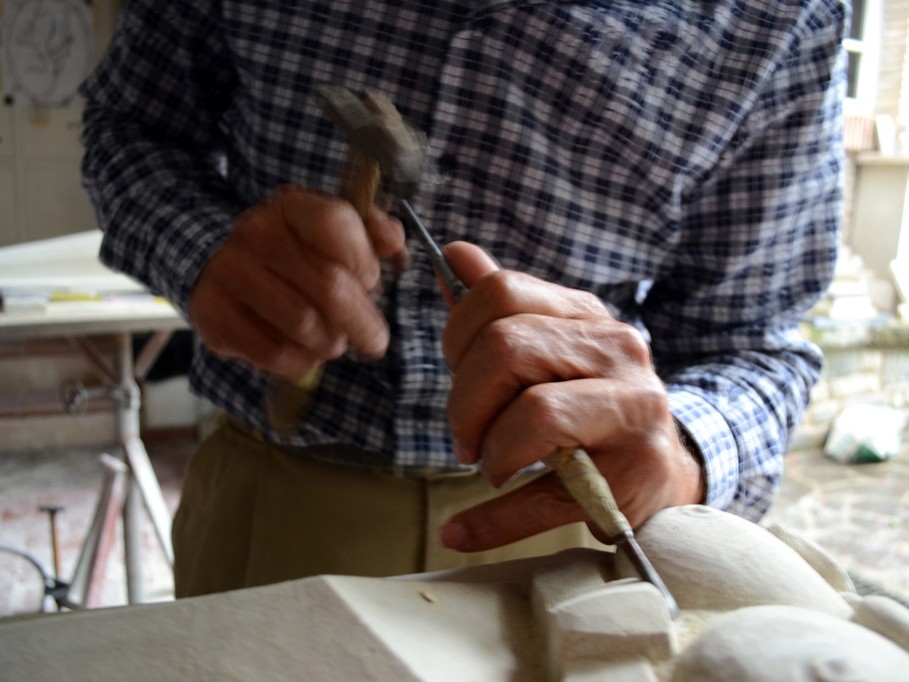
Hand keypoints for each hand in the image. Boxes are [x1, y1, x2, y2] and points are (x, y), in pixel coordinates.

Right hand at [189, 185, 405, 379]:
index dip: (364, 261)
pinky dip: (301, 362)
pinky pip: (275, 354)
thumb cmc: (296, 255)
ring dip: (330, 343)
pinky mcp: (215, 316)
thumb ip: (374, 232)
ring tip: (332, 341)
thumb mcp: (335, 233)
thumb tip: (393, 244)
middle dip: (362, 322)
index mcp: (290, 206)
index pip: (336, 223)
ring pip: (304, 325)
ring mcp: (230, 274)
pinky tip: (304, 352)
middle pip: (329, 286)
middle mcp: (255, 233)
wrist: (221, 269)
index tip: (371, 282)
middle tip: (374, 341)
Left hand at [438, 241, 703, 550]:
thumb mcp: (550, 351)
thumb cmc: (590, 410)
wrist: (666, 470)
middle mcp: (617, 349)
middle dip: (465, 402)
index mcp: (585, 315)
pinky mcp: (636, 472)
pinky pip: (545, 495)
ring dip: (488, 452)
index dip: (457, 336)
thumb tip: (454, 253)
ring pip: (533, 413)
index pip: (501, 293)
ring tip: (492, 466)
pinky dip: (492, 519)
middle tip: (466, 438)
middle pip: (508, 349)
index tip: (459, 375)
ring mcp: (634, 409)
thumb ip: (500, 308)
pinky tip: (463, 529)